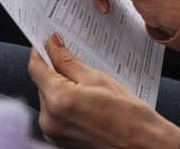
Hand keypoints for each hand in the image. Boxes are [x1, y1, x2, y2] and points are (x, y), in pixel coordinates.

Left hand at [28, 33, 179, 148]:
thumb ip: (68, 61)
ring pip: (48, 97)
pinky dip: (64, 103)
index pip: (36, 68)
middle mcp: (50, 119)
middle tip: (77, 64)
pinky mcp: (58, 139)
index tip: (48, 41)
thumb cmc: (128, 115)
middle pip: (41, 83)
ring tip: (88, 88)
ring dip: (60, 88)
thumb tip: (52, 45)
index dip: (41, 51)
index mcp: (58, 100)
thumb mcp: (98, 78)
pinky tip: (85, 101)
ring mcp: (53, 132)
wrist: (143, 145)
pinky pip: (54, 113)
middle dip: (55, 70)